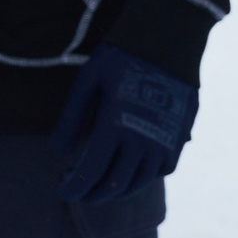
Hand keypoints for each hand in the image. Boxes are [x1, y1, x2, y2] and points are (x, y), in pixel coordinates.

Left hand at [53, 43, 196, 203]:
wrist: (166, 43)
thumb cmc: (119, 58)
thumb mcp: (86, 82)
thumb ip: (71, 119)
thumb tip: (59, 153)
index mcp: (115, 127)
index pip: (91, 172)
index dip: (74, 187)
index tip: (60, 192)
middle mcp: (142, 142)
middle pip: (114, 184)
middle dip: (91, 194)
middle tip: (75, 191)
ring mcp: (164, 143)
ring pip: (138, 182)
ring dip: (115, 191)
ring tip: (97, 187)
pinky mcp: (178, 139)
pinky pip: (160, 171)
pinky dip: (141, 178)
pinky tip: (127, 172)